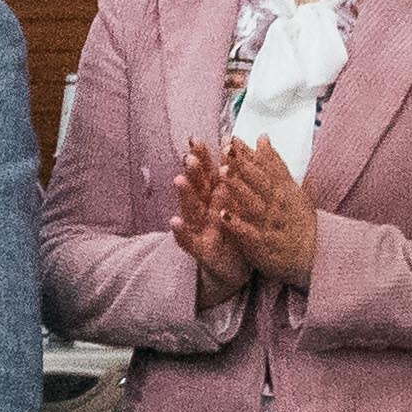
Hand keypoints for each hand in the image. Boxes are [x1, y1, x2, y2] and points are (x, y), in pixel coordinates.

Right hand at [171, 137, 251, 294]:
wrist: (234, 272)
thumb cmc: (235, 236)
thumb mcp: (237, 207)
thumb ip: (233, 183)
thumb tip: (235, 153)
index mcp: (216, 200)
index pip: (209, 174)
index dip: (204, 157)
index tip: (199, 138)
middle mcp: (204, 211)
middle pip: (198, 188)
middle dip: (194, 171)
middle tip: (190, 154)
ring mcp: (200, 230)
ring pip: (191, 210)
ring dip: (185, 195)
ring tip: (179, 180)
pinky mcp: (201, 250)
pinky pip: (189, 241)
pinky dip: (181, 232)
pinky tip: (174, 222)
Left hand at [215, 138, 318, 289]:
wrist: (311, 259)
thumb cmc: (297, 222)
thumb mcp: (292, 192)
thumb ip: (276, 166)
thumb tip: (263, 137)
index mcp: (285, 191)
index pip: (268, 168)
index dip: (251, 154)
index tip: (233, 138)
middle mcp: (280, 205)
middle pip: (261, 182)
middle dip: (244, 165)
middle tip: (227, 148)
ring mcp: (273, 224)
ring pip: (254, 204)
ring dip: (239, 189)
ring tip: (222, 173)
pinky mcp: (265, 245)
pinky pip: (250, 233)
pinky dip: (238, 225)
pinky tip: (223, 215)